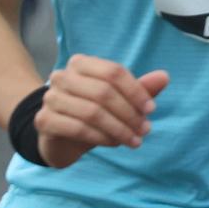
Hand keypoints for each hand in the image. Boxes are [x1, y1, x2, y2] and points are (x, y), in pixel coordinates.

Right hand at [35, 55, 170, 168]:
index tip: (151, 110)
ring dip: (119, 129)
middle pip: (104, 92)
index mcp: (81, 63)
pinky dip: (101, 137)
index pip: (114, 72)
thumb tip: (164, 76)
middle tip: (145, 130)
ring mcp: (50, 98)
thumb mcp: (119, 100)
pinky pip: (78, 128)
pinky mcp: (44, 120)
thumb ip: (140, 88)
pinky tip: (114, 143)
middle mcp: (62, 76)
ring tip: (134, 140)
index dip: (136, 91)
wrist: (61, 137)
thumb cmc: (94, 112)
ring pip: (92, 112)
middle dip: (129, 113)